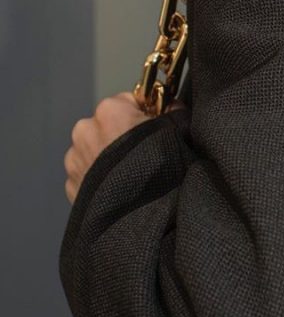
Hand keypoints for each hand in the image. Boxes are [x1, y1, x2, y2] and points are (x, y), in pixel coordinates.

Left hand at [64, 90, 168, 204]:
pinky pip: (87, 174)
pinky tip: (119, 188)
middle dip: (122, 135)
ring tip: (130, 175)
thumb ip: (173, 111)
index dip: (144, 115)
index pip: (128, 101)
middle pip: (107, 125)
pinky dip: (100, 178)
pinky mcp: (71, 185)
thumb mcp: (178, 131)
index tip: (154, 129)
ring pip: (94, 150)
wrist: (141, 215)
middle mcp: (85, 130)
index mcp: (110, 110)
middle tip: (143, 155)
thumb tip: (171, 105)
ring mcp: (75, 159)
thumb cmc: (161, 170)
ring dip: (108, 158)